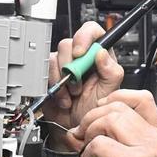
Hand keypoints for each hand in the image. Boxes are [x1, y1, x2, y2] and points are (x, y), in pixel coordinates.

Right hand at [44, 23, 123, 151]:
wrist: (77, 126)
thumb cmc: (95, 109)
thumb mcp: (110, 92)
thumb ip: (111, 72)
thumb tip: (102, 53)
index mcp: (99, 55)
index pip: (91, 31)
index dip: (84, 37)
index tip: (80, 53)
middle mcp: (81, 57)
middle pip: (68, 43)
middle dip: (72, 67)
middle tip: (79, 84)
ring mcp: (64, 64)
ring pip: (56, 57)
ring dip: (63, 80)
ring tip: (73, 94)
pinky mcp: (51, 73)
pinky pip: (46, 70)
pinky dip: (54, 87)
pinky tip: (64, 97)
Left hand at [74, 90, 156, 156]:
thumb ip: (111, 140)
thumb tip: (78, 129)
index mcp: (156, 135)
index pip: (141, 97)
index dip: (116, 98)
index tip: (101, 113)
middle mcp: (153, 139)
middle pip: (117, 107)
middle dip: (93, 119)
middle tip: (84, 137)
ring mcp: (144, 149)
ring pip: (108, 120)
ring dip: (90, 136)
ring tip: (92, 155)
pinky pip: (99, 144)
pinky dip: (88, 156)